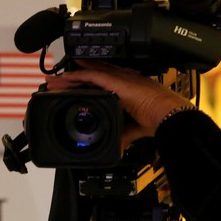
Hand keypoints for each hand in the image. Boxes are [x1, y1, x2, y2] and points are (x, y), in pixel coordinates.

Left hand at [44, 62, 192, 142]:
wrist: (166, 114)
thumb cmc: (157, 119)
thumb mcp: (133, 128)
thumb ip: (122, 135)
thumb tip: (116, 147)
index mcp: (127, 88)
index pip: (103, 83)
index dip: (87, 85)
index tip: (74, 88)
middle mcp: (122, 80)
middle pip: (92, 76)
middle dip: (74, 79)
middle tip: (57, 82)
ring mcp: (118, 78)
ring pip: (88, 74)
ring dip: (70, 77)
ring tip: (54, 81)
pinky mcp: (114, 80)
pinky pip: (90, 75)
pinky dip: (76, 76)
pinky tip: (64, 78)